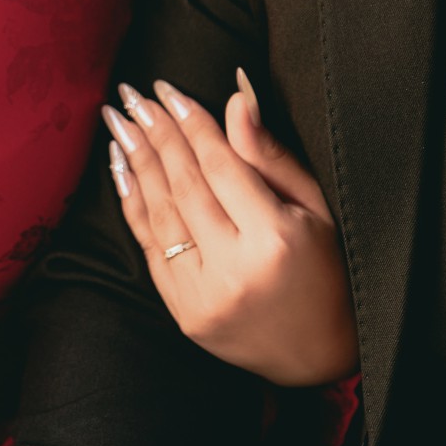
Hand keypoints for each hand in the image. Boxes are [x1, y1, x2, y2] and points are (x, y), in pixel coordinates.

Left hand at [102, 69, 357, 386]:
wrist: (319, 356)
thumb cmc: (326, 271)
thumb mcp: (316, 207)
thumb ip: (270, 156)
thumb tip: (235, 102)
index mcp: (274, 238)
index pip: (220, 164)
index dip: (191, 122)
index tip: (168, 89)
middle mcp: (234, 269)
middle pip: (183, 184)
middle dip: (154, 132)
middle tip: (133, 94)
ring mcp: (203, 296)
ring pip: (159, 214)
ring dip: (135, 161)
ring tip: (119, 121)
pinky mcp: (184, 314)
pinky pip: (148, 249)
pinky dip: (132, 204)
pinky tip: (122, 169)